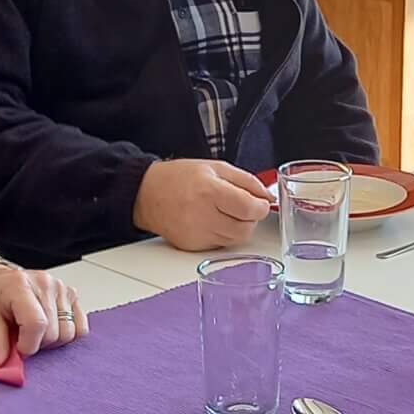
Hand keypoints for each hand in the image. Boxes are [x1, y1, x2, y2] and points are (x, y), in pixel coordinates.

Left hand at [0, 266, 88, 365]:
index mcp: (20, 286)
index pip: (37, 324)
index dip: (28, 345)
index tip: (18, 349)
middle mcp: (45, 284)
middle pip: (54, 332)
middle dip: (37, 344)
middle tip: (21, 338)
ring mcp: (61, 288)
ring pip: (69, 333)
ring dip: (52, 340)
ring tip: (34, 332)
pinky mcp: (72, 295)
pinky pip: (80, 327)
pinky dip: (66, 334)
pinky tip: (50, 328)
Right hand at [132, 158, 271, 250]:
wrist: (146, 194)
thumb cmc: (179, 178)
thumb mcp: (216, 167)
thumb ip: (247, 181)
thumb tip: (267, 196)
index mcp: (209, 191)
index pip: (249, 208)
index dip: (261, 207)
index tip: (261, 202)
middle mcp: (202, 215)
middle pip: (245, 228)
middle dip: (251, 218)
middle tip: (243, 206)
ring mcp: (196, 234)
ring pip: (235, 239)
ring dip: (238, 227)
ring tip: (225, 211)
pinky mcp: (192, 246)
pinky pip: (220, 245)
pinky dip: (223, 234)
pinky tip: (212, 221)